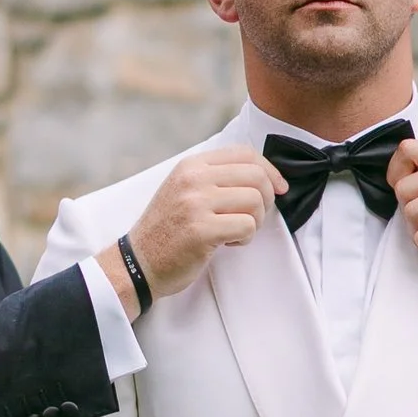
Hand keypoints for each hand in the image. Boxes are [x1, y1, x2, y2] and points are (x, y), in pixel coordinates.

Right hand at [118, 147, 286, 306]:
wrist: (139, 262)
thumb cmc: (168, 230)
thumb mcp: (185, 190)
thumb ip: (217, 178)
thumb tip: (266, 176)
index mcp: (192, 165)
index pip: (245, 153)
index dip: (270, 170)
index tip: (278, 188)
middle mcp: (193, 179)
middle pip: (256, 176)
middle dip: (266, 199)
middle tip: (255, 217)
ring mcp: (196, 203)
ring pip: (255, 201)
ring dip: (254, 221)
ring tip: (234, 231)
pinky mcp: (201, 230)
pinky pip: (247, 227)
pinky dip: (245, 238)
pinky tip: (227, 243)